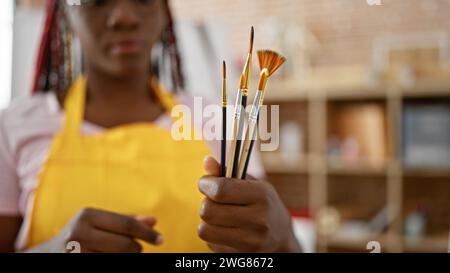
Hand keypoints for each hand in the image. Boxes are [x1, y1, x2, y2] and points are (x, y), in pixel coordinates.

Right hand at [42, 208, 162, 252]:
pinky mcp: (75, 264)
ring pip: (118, 259)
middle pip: (124, 245)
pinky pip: (107, 264)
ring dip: (127, 258)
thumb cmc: (79, 236)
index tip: (161, 240)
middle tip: (136, 250)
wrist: (47, 255)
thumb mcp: (98, 223)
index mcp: (87, 215)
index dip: (146, 233)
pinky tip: (110, 258)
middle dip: (136, 249)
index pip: (126, 224)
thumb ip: (125, 221)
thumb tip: (153, 221)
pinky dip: (115, 263)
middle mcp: (79, 232)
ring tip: (118, 254)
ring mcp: (75, 253)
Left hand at [197, 157, 301, 252]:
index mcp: (262, 195)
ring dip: (207, 221)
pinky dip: (213, 236)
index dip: (206, 184)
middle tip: (213, 201)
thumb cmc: (262, 204)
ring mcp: (251, 241)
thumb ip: (227, 172)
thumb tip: (207, 161)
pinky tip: (226, 230)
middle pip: (208, 211)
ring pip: (204, 229)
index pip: (221, 189)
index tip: (205, 183)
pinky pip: (210, 243)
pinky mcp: (242, 255)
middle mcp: (259, 219)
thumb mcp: (251, 184)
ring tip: (219, 216)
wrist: (281, 237)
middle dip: (206, 203)